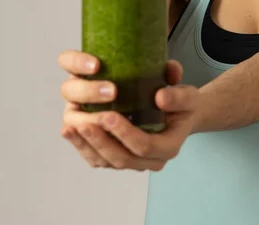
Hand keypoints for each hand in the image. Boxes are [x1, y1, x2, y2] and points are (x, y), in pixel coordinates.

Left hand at [58, 50, 198, 171]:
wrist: (179, 113)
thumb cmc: (183, 103)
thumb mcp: (189, 95)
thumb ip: (178, 95)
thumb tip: (159, 97)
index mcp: (169, 147)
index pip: (145, 147)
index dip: (125, 134)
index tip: (108, 115)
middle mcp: (152, 160)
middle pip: (122, 159)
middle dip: (101, 142)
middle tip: (86, 122)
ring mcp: (135, 163)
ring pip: (107, 162)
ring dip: (87, 146)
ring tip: (70, 128)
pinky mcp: (120, 159)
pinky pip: (99, 159)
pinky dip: (82, 147)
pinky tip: (69, 131)